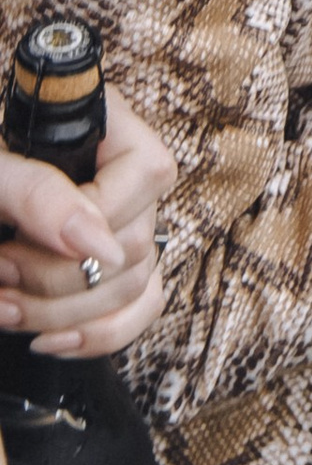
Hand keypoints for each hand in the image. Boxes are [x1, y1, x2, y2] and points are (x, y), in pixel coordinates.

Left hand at [0, 94, 177, 359]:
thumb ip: (39, 193)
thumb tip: (98, 247)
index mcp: (111, 124)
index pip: (144, 173)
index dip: (90, 220)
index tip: (16, 246)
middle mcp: (131, 173)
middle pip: (136, 240)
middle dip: (56, 279)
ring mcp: (131, 220)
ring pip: (135, 284)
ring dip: (62, 315)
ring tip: (4, 308)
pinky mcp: (121, 264)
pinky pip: (143, 305)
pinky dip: (98, 334)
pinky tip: (51, 340)